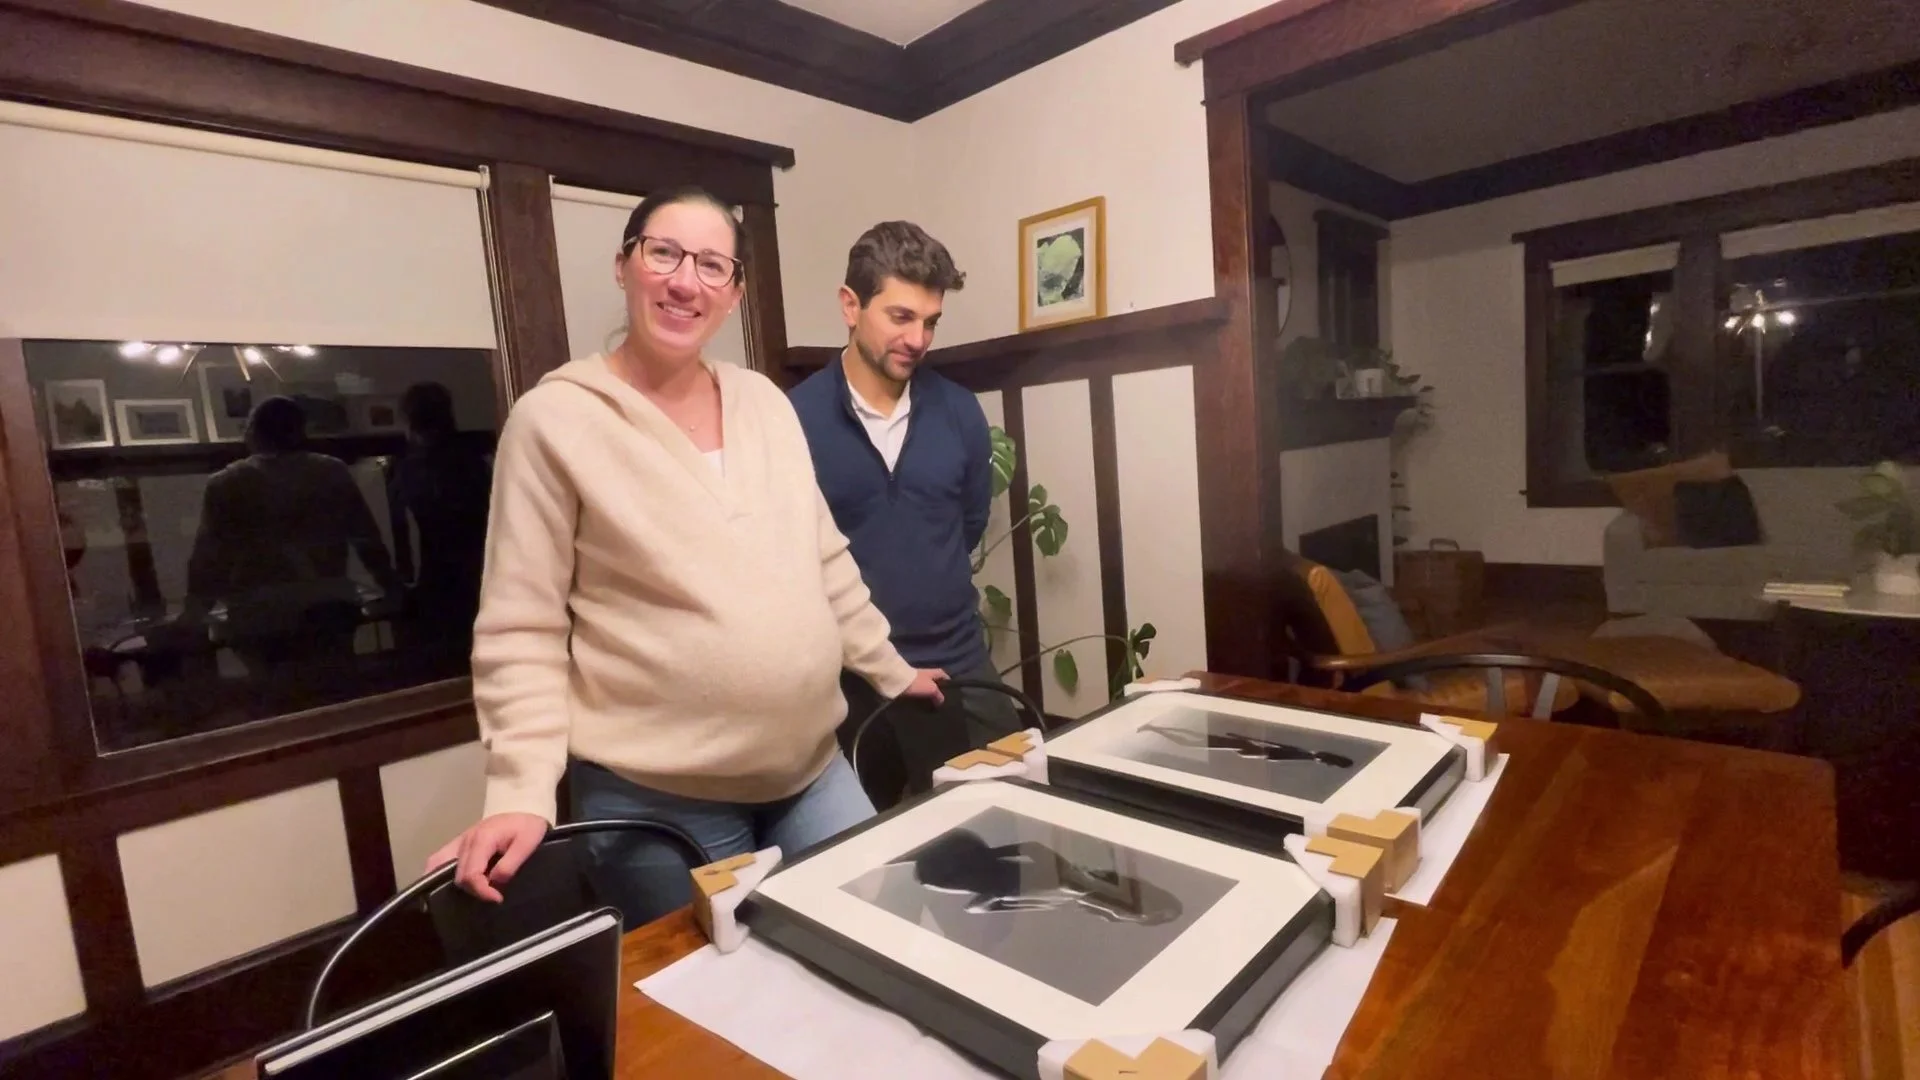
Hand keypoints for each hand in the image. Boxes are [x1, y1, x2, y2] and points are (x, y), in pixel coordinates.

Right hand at [424, 813, 548, 902]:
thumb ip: (510, 865)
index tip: (497, 898)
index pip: (471, 874)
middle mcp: (465, 840)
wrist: (523, 808)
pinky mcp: (458, 843)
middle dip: (474, 890)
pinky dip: (437, 873)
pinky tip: (442, 887)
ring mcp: (459, 841)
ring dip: (456, 884)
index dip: (482, 891)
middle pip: (458, 876)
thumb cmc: (527, 827)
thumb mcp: (527, 844)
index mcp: (482, 839)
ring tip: (471, 894)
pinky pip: (438, 859)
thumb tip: (494, 883)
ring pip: (440, 867)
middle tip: (492, 895)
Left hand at [901, 668, 946, 705]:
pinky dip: (920, 700)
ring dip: (928, 698)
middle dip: (938, 693)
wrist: (897, 682)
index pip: (945, 677)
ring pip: (926, 690)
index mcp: (934, 673)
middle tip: (942, 705)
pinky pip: (918, 695)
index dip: (949, 684)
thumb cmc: (918, 683)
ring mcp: (917, 681)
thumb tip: (941, 702)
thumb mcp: (932, 689)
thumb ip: (939, 696)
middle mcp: (927, 675)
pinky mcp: (909, 687)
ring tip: (932, 709)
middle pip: (935, 684)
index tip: (952, 695)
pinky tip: (922, 708)